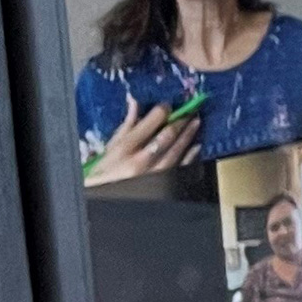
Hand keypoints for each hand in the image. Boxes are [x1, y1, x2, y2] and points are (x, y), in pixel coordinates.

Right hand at [84, 100, 201, 185]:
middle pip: (167, 136)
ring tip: (195, 122)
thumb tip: (134, 102)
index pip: (149, 124)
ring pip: (177, 150)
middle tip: (189, 110)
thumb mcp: (110, 148)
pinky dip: (190, 155)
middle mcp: (140, 161)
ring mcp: (154, 173)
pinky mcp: (163, 183)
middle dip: (180, 121)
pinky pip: (181, 167)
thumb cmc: (104, 172)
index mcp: (125, 149)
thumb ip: (126, 126)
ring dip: (188, 134)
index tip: (167, 105)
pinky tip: (196, 146)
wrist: (104, 199)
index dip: (162, 111)